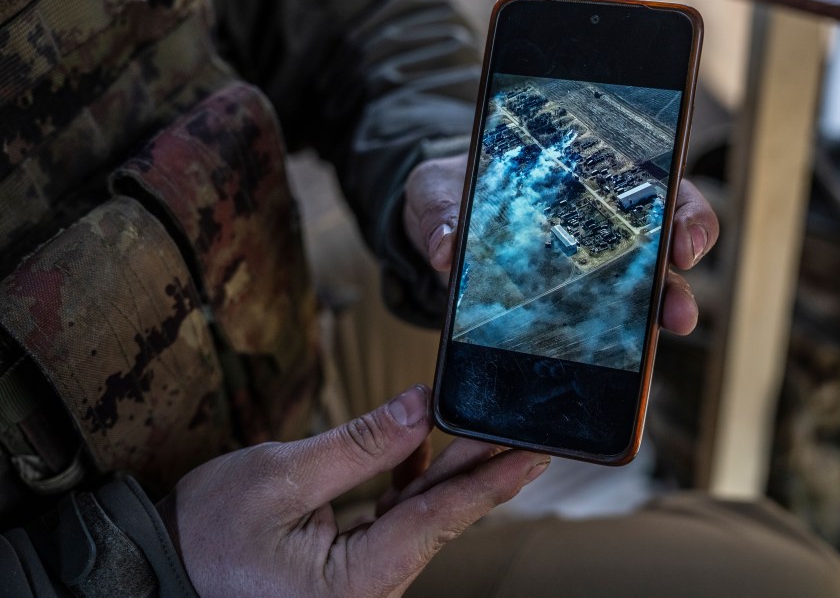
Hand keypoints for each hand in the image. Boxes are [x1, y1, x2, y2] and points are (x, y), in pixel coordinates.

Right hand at [160, 385, 548, 596]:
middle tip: (519, 428)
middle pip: (438, 517)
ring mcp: (362, 579)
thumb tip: (420, 408)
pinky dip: (411, 483)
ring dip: (449, 471)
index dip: (489, 479)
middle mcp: (370, 588)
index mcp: (356, 581)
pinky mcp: (352, 565)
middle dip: (480, 469)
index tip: (530, 451)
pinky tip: (420, 451)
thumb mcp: (282, 477)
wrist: (161, 567)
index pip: (438, 520)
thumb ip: (361, 445)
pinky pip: (396, 522)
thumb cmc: (205, 534)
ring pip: (421, 517)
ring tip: (481, 429)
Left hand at [403, 154, 718, 335]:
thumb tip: (444, 249)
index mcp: (584, 180)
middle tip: (677, 311)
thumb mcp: (437, 188)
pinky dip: (610, 351)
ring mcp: (587, 273)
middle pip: (663, 250)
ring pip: (640, 297)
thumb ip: (440, 208)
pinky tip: (611, 368)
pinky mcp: (563, 310)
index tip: (679, 240)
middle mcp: (600, 227)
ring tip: (655, 349)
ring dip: (656, 321)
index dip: (682, 213)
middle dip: (678, 281)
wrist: (436, 227)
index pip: (656, 188)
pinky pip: (598, 332)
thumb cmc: (451, 190)